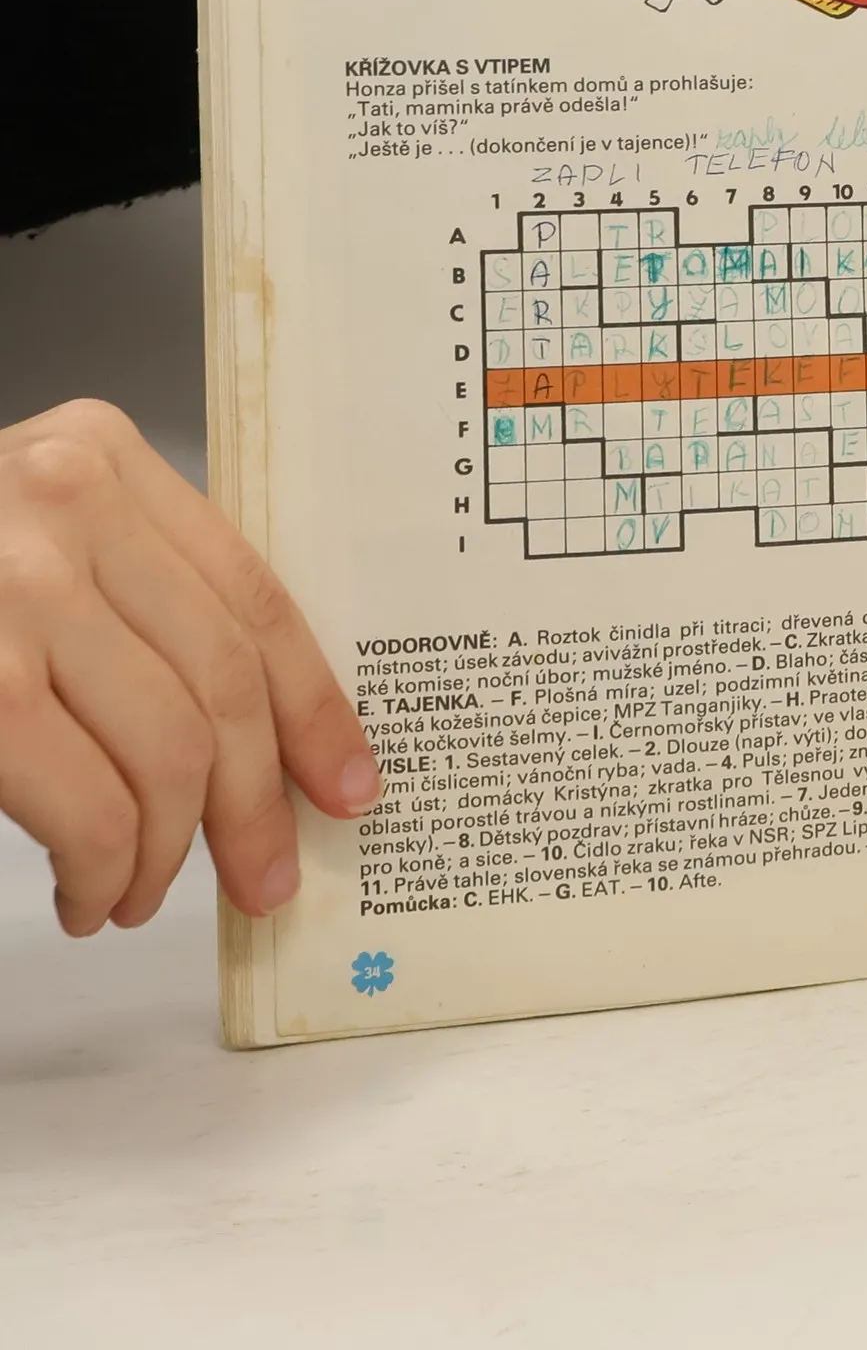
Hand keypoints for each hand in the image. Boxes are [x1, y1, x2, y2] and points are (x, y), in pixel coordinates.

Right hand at [0, 400, 378, 935]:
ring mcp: (11, 587)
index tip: (349, 782)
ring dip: (166, 852)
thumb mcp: (36, 538)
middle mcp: (64, 504)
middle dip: (256, 805)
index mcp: (103, 458)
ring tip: (140, 890)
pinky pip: (88, 802)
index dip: (316, 706)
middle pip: (224, 683)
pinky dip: (103, 867)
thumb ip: (136, 593)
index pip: (255, 597)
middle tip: (264, 878)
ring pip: (168, 753)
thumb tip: (265, 731)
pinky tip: (88, 891)